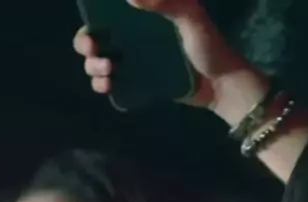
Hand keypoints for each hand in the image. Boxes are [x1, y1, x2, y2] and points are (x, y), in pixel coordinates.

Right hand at [73, 0, 246, 115]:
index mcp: (144, 14)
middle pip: (96, 37)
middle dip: (86, 44)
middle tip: (95, 52)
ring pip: (99, 61)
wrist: (221, 86)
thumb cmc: (209, 46)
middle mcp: (134, 36)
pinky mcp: (139, 83)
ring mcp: (135, 61)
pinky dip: (103, 85)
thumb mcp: (190, 18)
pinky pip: (113, 83)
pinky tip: (107, 86)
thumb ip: (165, 3)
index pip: (107, 12)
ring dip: (92, 67)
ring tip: (107, 73)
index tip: (92, 30)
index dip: (92, 20)